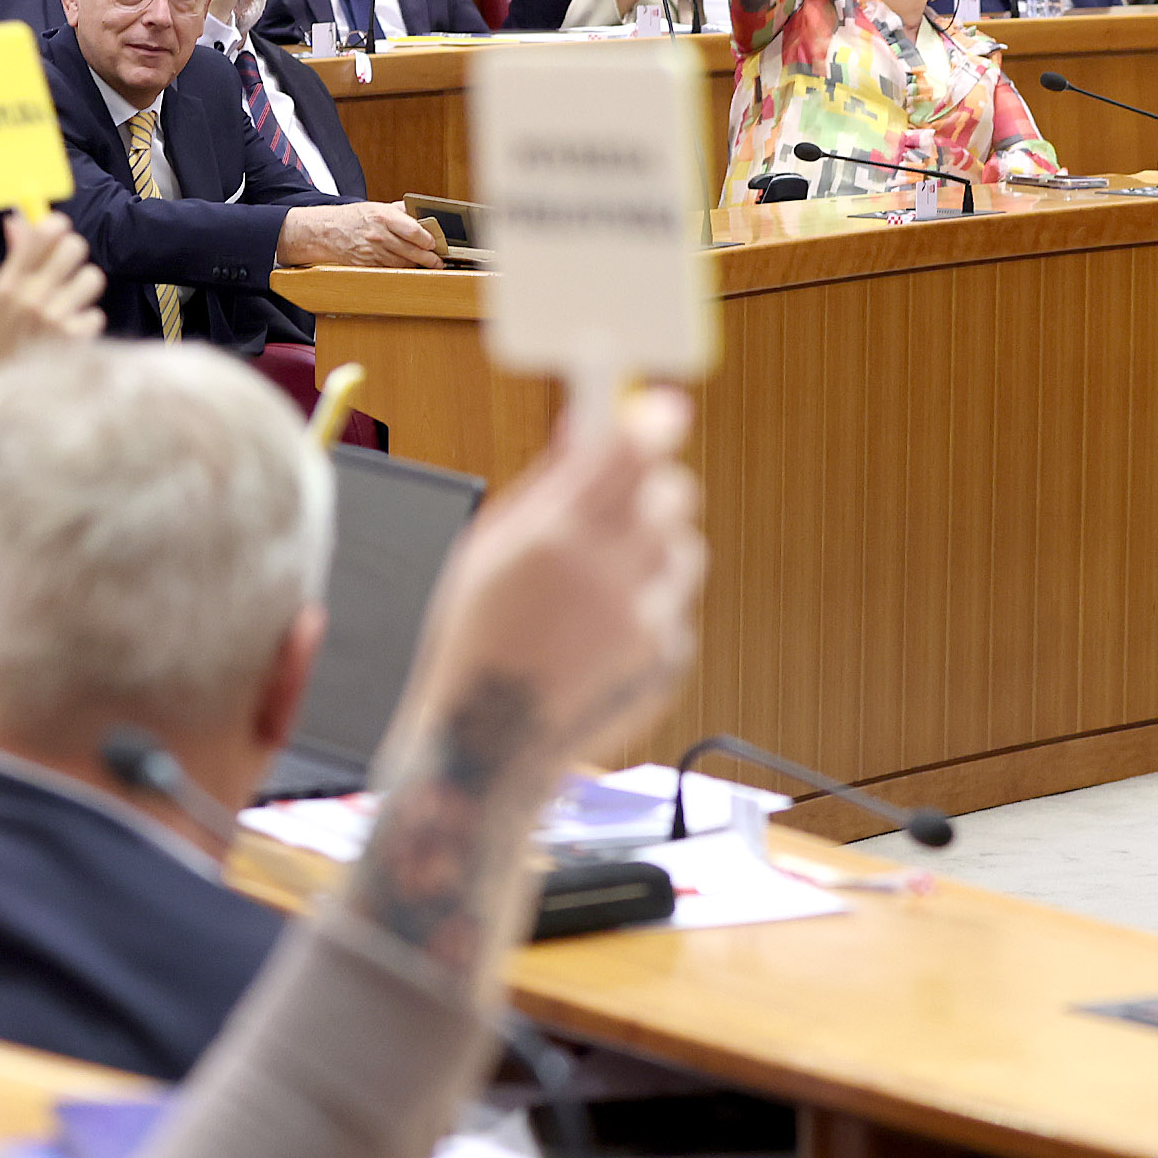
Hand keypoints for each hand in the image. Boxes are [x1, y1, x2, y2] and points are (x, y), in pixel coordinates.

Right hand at [0, 211, 104, 372]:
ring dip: (86, 290)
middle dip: (74, 255)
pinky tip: (73, 333)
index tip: (57, 232)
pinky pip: (97, 314)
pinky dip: (87, 324)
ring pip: (93, 276)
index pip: (40, 233)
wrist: (8, 394)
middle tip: (68, 270)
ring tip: (72, 304)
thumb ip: (14, 261)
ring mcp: (54, 317)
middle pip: (74, 246)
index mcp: (8, 284)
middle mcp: (30, 297)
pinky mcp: (75, 338)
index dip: (56, 226)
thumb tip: (18, 220)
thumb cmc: (4, 343)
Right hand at [280, 200, 450, 269]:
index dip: (427, 239)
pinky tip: (409, 268)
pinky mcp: (367, 265)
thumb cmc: (355, 217)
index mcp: (382, 216)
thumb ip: (401, 210)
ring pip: (402, 263)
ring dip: (417, 266)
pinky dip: (401, 270)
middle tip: (439, 262)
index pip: (413, 230)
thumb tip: (423, 215)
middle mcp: (378, 235)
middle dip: (428, 259)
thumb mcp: (377, 206)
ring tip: (429, 266)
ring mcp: (372, 252)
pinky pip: (389, 270)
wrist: (327, 231)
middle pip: (410, 251)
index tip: (435, 243)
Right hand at [347, 386, 705, 988]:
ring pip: (682, 551)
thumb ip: (548, 487)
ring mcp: (645, 624)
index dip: (650, 425)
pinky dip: (648, 610)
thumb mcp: (489, 553)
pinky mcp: (669, 659)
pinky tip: (599, 639)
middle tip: (620, 506)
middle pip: (671, 496)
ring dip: (651, 553)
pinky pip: (675, 607)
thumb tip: (590, 426)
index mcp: (554, 542)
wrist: (488, 749)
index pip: (628, 456)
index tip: (661, 409)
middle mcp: (608, 579)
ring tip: (596, 588)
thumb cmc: (475, 642)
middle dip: (650, 490)